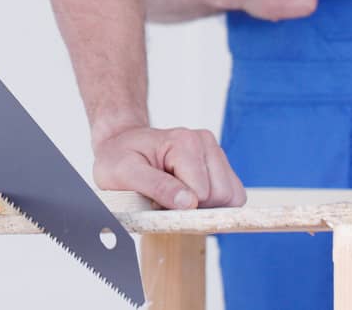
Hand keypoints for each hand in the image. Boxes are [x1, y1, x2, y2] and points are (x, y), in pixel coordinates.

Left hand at [92, 125, 245, 209]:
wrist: (120, 143)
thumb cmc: (119, 158)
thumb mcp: (125, 173)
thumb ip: (158, 187)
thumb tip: (190, 203)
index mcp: (184, 142)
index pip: (203, 193)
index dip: (181, 208)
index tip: (157, 202)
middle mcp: (204, 142)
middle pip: (223, 195)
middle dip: (197, 207)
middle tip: (167, 200)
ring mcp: (213, 152)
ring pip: (232, 196)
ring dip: (207, 206)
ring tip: (178, 197)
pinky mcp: (218, 164)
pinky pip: (232, 195)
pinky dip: (214, 204)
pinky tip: (190, 196)